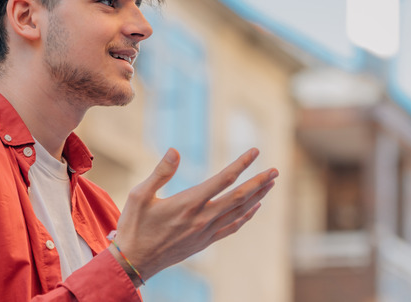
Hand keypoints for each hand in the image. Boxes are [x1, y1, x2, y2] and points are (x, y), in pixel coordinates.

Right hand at [111, 147, 277, 282]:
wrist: (134, 262)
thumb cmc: (134, 226)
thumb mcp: (139, 195)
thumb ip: (160, 172)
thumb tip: (175, 150)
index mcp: (188, 203)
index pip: (223, 179)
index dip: (242, 164)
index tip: (255, 151)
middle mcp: (202, 218)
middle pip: (239, 197)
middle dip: (259, 182)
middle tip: (276, 170)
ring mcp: (206, 232)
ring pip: (239, 212)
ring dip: (258, 197)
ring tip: (271, 184)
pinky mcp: (205, 242)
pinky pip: (232, 227)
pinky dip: (246, 216)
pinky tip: (255, 208)